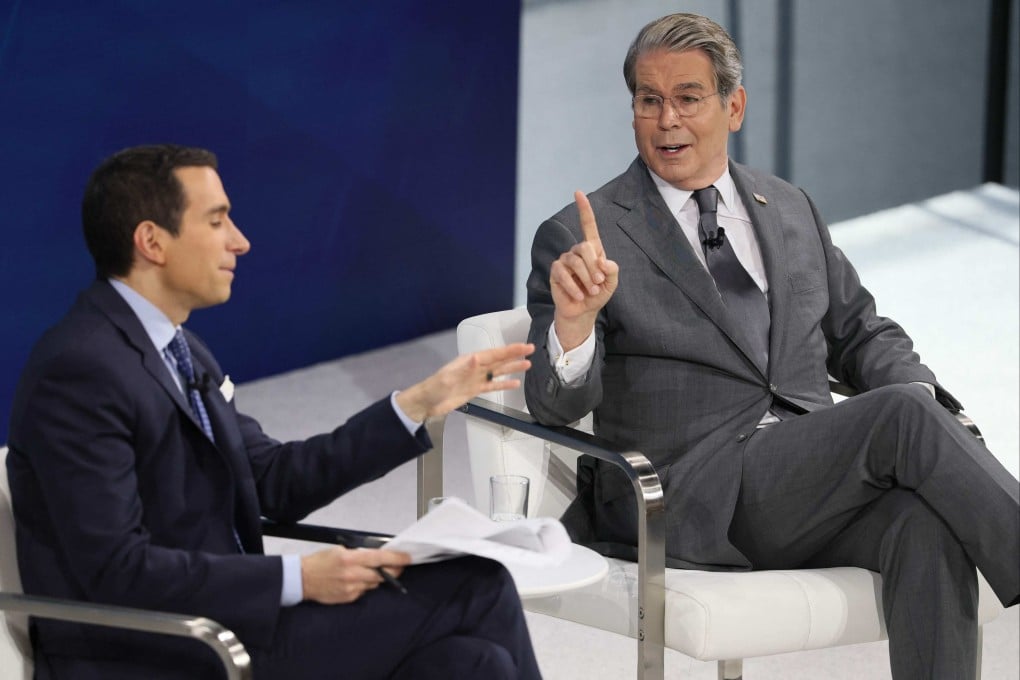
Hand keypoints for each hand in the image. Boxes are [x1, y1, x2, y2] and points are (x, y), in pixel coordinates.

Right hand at [300, 546, 410, 603]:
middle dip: (393, 570)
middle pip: (382, 574)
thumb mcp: (340, 550)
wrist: (302, 579)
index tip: (408, 558)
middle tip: (399, 566)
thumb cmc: (320, 562)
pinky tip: (357, 581)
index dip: (397, 559)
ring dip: (377, 578)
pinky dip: (365, 585)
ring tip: (369, 572)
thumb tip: (378, 556)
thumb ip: (359, 553)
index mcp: (350, 558)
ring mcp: (351, 588)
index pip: (380, 559)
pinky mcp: (349, 598)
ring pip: (375, 583)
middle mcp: (353, 574)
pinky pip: (364, 591)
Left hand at [395, 342, 533, 421]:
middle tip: (531, 350)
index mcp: (469, 361)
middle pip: (499, 360)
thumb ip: (464, 368)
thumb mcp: (448, 377)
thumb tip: (476, 357)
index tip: (524, 346)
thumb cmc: (434, 388)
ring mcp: (475, 379)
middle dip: (514, 354)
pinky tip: (514, 383)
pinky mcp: (474, 390)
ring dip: (512, 368)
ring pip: (498, 372)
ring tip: (528, 365)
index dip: (509, 350)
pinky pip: (492, 386)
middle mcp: (474, 367)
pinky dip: (504, 384)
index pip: (494, 354)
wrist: (426, 403)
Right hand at [549, 191, 618, 349]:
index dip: (584, 210)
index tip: (578, 193)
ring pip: (575, 261)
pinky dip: (573, 287)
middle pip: (585, 247)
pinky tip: (578, 295)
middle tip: (598, 283)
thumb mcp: (611, 284)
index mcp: (592, 249)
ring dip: (586, 279)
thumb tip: (604, 261)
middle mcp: (577, 251)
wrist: (582, 311)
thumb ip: (612, 271)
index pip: (588, 226)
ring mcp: (565, 260)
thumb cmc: (597, 294)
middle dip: (594, 267)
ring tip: (590, 292)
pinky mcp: (555, 272)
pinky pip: (563, 273)